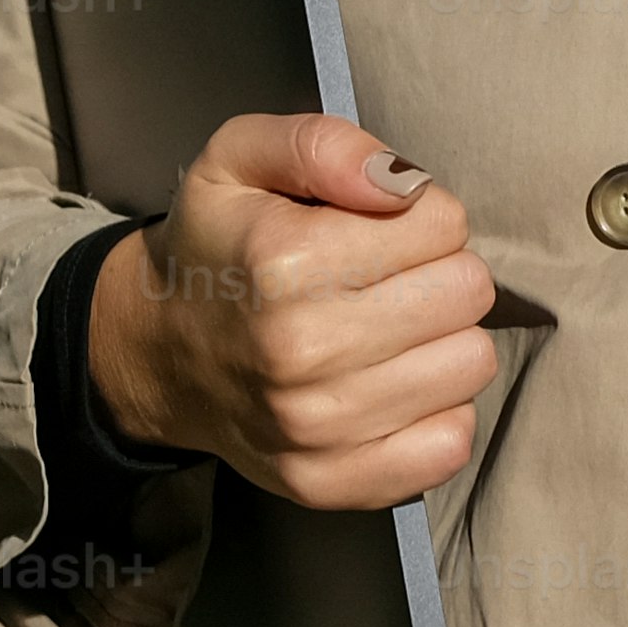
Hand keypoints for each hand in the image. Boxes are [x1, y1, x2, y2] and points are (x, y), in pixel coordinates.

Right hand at [83, 113, 497, 510]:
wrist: (156, 352)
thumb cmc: (218, 246)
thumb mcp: (241, 158)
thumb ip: (323, 143)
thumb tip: (403, 183)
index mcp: (284, 264)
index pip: (444, 224)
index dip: (421, 216)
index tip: (376, 231)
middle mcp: (301, 351)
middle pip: (467, 293)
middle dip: (438, 274)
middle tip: (384, 281)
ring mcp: (317, 428)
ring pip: (470, 364)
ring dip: (441, 341)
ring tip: (385, 332)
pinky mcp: (332, 482)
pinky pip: (451, 444)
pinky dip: (435, 412)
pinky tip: (389, 385)